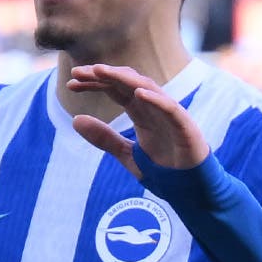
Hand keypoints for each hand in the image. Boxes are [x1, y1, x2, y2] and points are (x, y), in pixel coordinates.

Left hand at [63, 62, 208, 171]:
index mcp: (142, 113)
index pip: (116, 90)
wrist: (190, 191)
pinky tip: (138, 94)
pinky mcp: (186, 127)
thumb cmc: (163, 170)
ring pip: (147, 89)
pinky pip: (171, 109)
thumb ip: (104, 139)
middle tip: (77, 72)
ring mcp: (171, 116)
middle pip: (127, 84)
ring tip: (100, 71)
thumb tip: (75, 120)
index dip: (94, 84)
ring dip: (124, 79)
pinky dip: (156, 100)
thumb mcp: (126, 155)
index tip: (71, 83)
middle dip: (103, 75)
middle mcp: (155, 109)